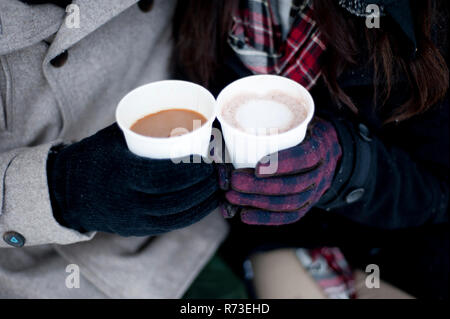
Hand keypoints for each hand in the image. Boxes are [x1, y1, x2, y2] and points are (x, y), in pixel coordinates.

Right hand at [47, 124, 218, 235]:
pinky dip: (192, 215)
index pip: (164, 175)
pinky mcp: (136, 229)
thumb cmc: (96, 155)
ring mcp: (131, 219)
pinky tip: (205, 205)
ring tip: (218, 187)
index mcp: (120, 173)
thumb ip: (147, 127)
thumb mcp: (115, 136)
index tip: (209, 159)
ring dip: (203, 202)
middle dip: (204, 186)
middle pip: (175, 198)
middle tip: (220, 171)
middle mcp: (126, 201)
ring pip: (177, 215)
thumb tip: (187, 113)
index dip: (191, 170)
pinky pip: (170, 225)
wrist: (67, 190)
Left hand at [219, 118, 341, 224]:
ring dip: (259, 202)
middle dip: (261, 186)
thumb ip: (264, 127)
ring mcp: (316, 191)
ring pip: (291, 203)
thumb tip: (217, 138)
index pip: (304, 157)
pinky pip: (289, 216)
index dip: (282, 164)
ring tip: (232, 196)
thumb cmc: (301, 131)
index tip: (257, 166)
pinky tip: (244, 215)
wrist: (328, 150)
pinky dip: (266, 218)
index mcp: (319, 145)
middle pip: (294, 185)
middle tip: (234, 180)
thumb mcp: (292, 121)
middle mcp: (321, 171)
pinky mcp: (307, 205)